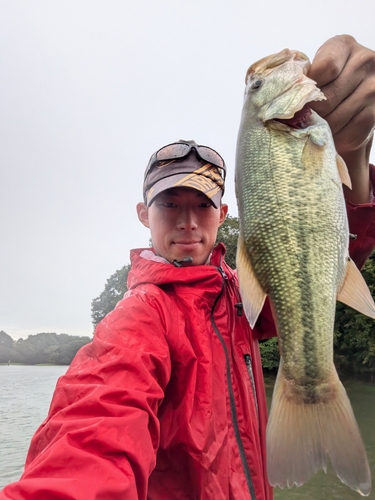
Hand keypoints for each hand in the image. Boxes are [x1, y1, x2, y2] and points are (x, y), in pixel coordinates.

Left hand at [308, 35, 374, 202]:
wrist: (349, 109)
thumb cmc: (322, 89)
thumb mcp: (311, 75)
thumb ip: (296, 78)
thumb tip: (269, 92)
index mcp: (343, 45)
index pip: (323, 68)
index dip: (305, 89)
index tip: (294, 101)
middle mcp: (364, 61)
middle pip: (327, 96)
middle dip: (309, 114)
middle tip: (296, 124)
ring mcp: (373, 88)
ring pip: (335, 116)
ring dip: (319, 129)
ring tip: (309, 131)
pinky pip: (348, 131)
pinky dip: (334, 138)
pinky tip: (328, 136)